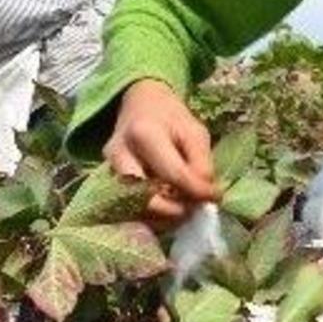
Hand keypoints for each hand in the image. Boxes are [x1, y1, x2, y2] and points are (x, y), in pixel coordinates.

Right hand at [104, 79, 219, 226]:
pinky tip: (168, 204)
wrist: (140, 106)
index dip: (197, 191)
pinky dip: (152, 213)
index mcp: (144, 134)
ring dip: (163, 215)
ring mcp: (109, 169)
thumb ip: (202, 164)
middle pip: (147, 198)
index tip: (215, 196)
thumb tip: (206, 196)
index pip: (174, 174)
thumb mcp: (195, 132)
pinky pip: (130, 207)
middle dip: (175, 209)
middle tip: (194, 206)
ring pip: (136, 208)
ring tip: (183, 205)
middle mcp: (120, 154)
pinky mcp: (106, 180)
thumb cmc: (171, 119)